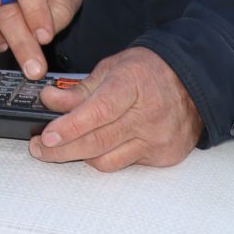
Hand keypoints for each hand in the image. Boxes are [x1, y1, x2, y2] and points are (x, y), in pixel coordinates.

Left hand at [30, 46, 202, 171]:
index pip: (98, 112)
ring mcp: (158, 139)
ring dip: (79, 156)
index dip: (70, 127)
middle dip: (61, 149)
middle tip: (39, 148)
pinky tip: (96, 147)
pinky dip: (105, 157)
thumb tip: (49, 101)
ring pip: (107, 160)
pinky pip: (124, 165)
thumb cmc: (148, 72)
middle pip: (97, 142)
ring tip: (62, 147)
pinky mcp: (164, 157)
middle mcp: (148, 115)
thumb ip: (79, 88)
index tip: (47, 136)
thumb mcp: (112, 68)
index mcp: (133, 84)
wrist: (194, 83)